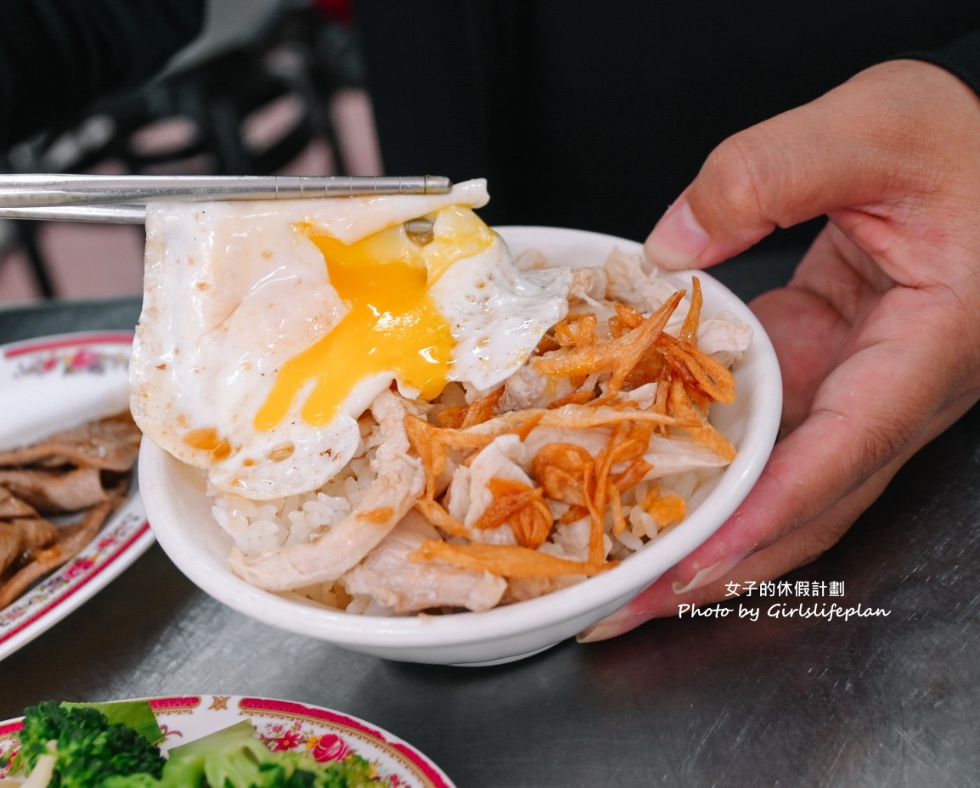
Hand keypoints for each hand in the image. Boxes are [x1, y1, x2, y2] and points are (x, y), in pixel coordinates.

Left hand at [581, 59, 979, 640]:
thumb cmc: (964, 140)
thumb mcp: (875, 124)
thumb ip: (769, 173)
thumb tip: (668, 250)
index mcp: (932, 347)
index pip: (845, 450)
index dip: (765, 514)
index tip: (693, 564)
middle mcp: (895, 388)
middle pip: (808, 503)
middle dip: (719, 563)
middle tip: (627, 606)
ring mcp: (855, 385)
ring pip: (782, 482)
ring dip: (706, 530)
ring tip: (622, 568)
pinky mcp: (821, 366)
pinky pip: (764, 432)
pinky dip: (707, 464)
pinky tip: (639, 477)